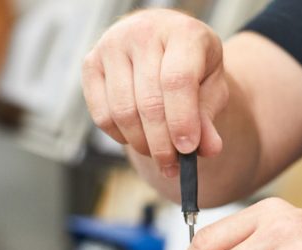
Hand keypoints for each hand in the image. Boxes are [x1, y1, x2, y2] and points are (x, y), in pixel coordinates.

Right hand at [82, 9, 228, 176]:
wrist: (162, 43)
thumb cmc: (191, 66)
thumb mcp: (211, 86)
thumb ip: (208, 117)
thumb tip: (208, 149)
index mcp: (182, 32)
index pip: (177, 81)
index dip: (181, 120)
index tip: (187, 150)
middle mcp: (143, 32)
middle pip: (148, 102)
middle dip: (162, 143)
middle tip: (172, 166)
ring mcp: (111, 45)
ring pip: (122, 112)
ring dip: (141, 144)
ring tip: (158, 154)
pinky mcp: (90, 63)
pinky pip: (102, 115)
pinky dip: (120, 136)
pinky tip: (137, 137)